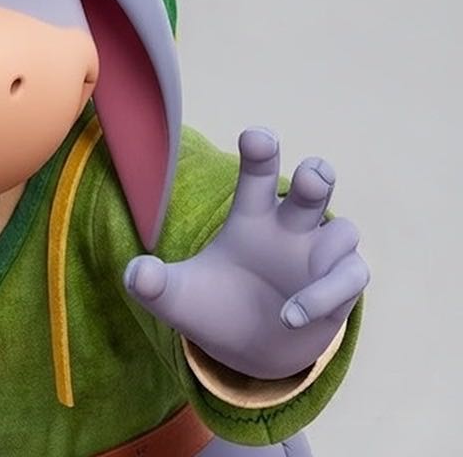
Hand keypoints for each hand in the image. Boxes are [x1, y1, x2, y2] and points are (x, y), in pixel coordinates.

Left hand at [123, 127, 368, 379]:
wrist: (246, 352)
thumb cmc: (214, 307)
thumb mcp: (176, 297)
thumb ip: (152, 283)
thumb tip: (136, 272)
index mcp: (251, 216)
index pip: (258, 173)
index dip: (260, 151)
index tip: (257, 136)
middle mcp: (289, 228)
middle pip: (313, 186)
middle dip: (316, 175)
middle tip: (312, 176)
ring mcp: (319, 256)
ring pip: (343, 230)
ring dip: (329, 249)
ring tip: (288, 303)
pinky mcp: (340, 287)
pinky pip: (351, 277)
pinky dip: (328, 294)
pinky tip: (293, 316)